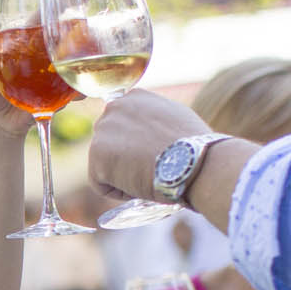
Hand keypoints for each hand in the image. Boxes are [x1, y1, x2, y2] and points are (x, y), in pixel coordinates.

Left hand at [87, 91, 212, 201]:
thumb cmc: (194, 145)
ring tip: (150, 174)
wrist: (192, 160)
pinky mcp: (96, 155)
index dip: (137, 147)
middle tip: (152, 168)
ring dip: (124, 176)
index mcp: (133, 98)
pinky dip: (120, 191)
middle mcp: (113, 108)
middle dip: (125, 160)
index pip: (122, 127)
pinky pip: (101, 184)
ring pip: (104, 165)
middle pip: (109, 145)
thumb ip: (153, 119)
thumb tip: (146, 128)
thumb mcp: (176, 118)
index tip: (155, 154)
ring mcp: (102, 130)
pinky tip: (141, 184)